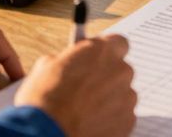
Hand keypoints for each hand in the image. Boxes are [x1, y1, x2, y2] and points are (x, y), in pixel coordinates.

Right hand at [16, 35, 136, 136]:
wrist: (46, 132)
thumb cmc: (44, 99)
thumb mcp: (46, 66)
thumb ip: (68, 59)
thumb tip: (70, 64)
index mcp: (102, 51)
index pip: (118, 43)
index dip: (106, 52)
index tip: (97, 60)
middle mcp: (120, 71)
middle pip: (120, 70)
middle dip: (106, 78)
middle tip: (87, 89)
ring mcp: (127, 97)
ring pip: (122, 95)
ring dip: (109, 99)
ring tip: (86, 111)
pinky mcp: (128, 121)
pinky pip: (122, 116)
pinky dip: (110, 119)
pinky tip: (91, 123)